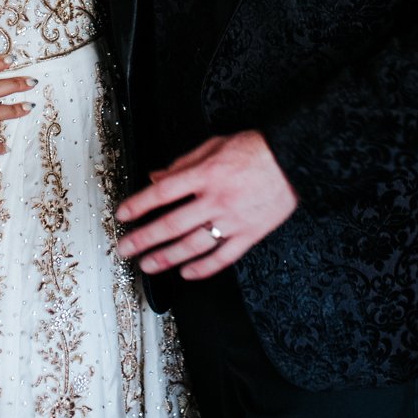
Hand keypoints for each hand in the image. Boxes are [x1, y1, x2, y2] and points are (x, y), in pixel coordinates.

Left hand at [115, 131, 297, 280]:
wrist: (293, 159)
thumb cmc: (254, 149)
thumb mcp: (214, 145)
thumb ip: (183, 163)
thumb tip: (156, 177)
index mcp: (205, 174)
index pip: (163, 193)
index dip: (139, 205)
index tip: (123, 215)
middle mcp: (216, 199)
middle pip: (172, 224)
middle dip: (145, 238)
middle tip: (126, 248)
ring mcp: (233, 220)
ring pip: (193, 245)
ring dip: (167, 257)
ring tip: (148, 265)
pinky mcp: (249, 235)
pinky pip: (223, 257)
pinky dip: (203, 268)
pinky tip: (187, 273)